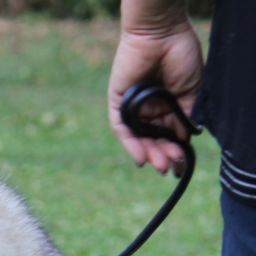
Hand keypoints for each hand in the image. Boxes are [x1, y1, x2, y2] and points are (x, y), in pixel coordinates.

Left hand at [108, 14, 201, 173]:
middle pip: (154, 140)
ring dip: (149, 153)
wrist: (162, 34)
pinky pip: (122, 129)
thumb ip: (187, 115)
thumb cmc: (180, 56)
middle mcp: (150, 109)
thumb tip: (187, 140)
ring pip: (138, 138)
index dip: (175, 151)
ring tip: (159, 165)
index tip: (181, 165)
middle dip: (163, 155)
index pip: (170, 135)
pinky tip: (141, 157)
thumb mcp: (191, 89)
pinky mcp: (117, 104)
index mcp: (169, 106)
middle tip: (170, 168)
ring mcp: (133, 108)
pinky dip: (131, 144)